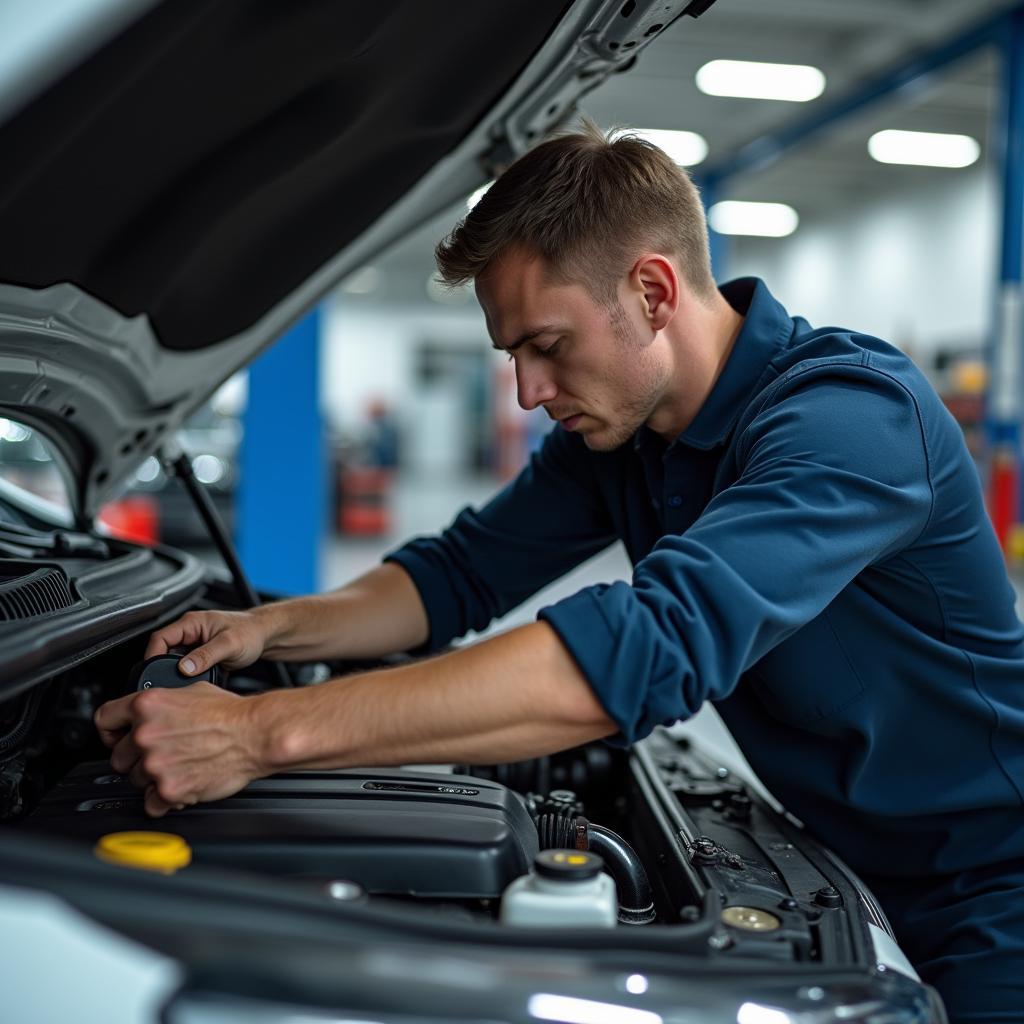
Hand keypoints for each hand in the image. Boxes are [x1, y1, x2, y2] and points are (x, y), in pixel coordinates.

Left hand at [94, 683, 267, 817]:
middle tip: (160, 755)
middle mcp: (146, 734)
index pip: (103, 719)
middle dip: (136, 758)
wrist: (255, 733)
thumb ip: (162, 703)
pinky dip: (164, 800)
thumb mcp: (192, 690)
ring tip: (179, 768)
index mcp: (147, 705)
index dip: (110, 731)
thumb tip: (153, 712)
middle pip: (117, 756)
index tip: (116, 738)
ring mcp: (155, 763)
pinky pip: (152, 804)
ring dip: (152, 778)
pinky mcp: (169, 789)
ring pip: (135, 780)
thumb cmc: (232, 713)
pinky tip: (180, 785)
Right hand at [145, 609, 268, 677]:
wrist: (265, 635)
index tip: (153, 672)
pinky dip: (188, 678)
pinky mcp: (201, 657)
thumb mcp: (229, 644)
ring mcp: (195, 645)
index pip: (160, 638)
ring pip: (174, 662)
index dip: (152, 655)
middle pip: (164, 651)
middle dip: (162, 668)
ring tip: (182, 686)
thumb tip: (185, 668)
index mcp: (192, 623)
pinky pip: (186, 669)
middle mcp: (190, 632)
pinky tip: (194, 686)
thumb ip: (206, 655)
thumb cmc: (250, 631)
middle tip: (166, 684)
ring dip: (176, 674)